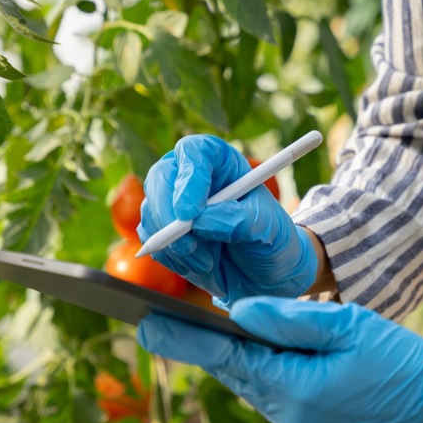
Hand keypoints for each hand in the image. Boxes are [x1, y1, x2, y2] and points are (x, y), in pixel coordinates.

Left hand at [137, 296, 422, 422]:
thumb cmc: (400, 357)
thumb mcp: (345, 323)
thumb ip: (288, 317)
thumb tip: (236, 309)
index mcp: (297, 388)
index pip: (227, 358)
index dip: (183, 341)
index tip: (145, 324)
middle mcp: (291, 417)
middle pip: (234, 373)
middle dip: (201, 347)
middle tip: (156, 321)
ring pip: (253, 385)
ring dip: (234, 359)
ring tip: (201, 331)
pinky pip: (275, 397)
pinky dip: (262, 373)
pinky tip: (256, 352)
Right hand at [139, 135, 316, 303]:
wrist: (263, 270)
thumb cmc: (270, 239)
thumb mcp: (267, 228)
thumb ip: (238, 220)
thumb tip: (201, 221)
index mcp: (219, 161)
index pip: (194, 152)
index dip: (189, 178)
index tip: (192, 211)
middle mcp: (190, 175)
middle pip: (160, 177)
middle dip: (168, 214)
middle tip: (188, 244)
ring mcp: (172, 201)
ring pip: (153, 213)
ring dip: (177, 244)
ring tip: (209, 261)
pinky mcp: (162, 229)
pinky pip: (152, 240)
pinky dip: (173, 258)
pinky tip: (201, 263)